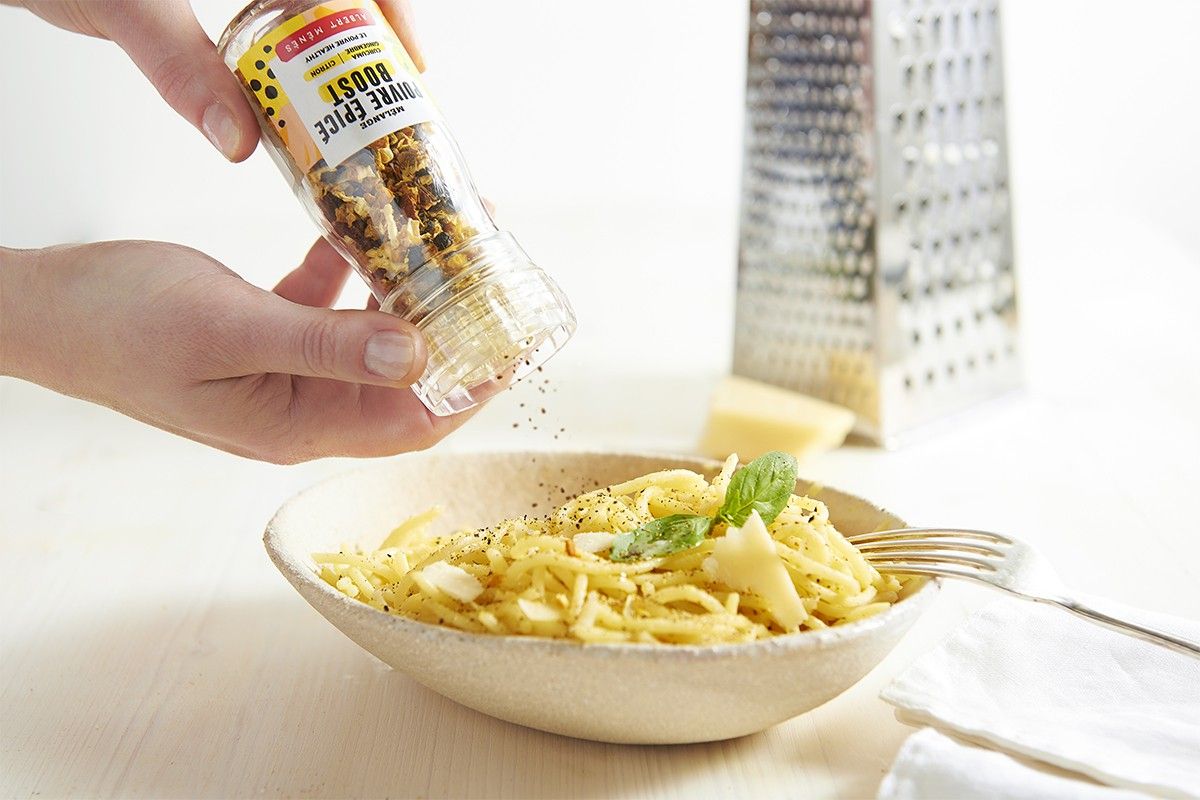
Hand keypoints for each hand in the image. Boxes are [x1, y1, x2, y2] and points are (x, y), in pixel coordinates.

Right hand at [0, 240, 473, 462]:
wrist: (47, 310)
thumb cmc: (122, 326)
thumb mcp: (231, 330)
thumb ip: (325, 344)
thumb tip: (417, 355)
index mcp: (296, 425)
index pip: (411, 423)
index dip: (470, 389)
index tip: (514, 344)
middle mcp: (299, 407)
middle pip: (400, 381)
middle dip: (449, 334)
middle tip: (485, 276)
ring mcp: (280, 372)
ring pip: (365, 340)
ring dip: (401, 296)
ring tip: (437, 243)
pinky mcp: (260, 335)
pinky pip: (322, 307)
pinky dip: (343, 274)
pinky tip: (351, 233)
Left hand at [7, 0, 424, 160]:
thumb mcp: (122, 7)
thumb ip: (182, 69)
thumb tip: (240, 138)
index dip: (390, 7)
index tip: (409, 56)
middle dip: (372, 31)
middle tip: (392, 85)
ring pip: (308, 2)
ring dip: (336, 41)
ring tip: (355, 91)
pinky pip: (270, 9)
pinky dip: (290, 42)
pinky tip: (292, 80)